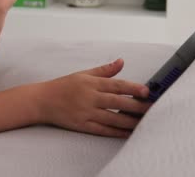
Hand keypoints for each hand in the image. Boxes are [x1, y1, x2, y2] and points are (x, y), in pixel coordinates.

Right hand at [36, 59, 151, 137]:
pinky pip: (102, 130)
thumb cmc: (63, 86)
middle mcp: (90, 98)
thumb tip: (121, 62)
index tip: (147, 91)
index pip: (117, 85)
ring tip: (144, 122)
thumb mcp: (83, 74)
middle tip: (152, 108)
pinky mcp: (82, 125)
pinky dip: (116, 132)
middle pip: (118, 103)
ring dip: (130, 121)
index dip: (133, 88)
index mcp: (91, 83)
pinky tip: (128, 133)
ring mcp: (86, 112)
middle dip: (137, 106)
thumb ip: (104, 70)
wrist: (42, 100)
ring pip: (113, 118)